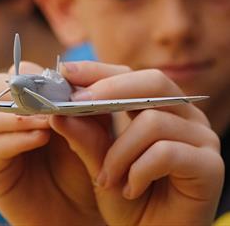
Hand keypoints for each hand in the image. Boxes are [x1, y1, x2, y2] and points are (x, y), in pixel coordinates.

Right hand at [0, 61, 128, 224]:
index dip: (41, 75)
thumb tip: (66, 83)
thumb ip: (84, 109)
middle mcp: (5, 120)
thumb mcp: (94, 133)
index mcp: (27, 105)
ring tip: (49, 123)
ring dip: (20, 114)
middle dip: (22, 89)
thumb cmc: (87, 170)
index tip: (66, 83)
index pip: (21, 73)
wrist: (80, 215)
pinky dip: (16, 138)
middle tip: (50, 100)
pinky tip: (41, 139)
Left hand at [52, 62, 223, 224]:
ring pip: (152, 122)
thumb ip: (85, 137)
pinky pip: (166, 153)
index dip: (98, 70)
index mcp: (160, 108)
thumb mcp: (100, 164)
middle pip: (153, 83)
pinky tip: (130, 189)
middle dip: (108, 90)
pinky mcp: (210, 165)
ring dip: (119, 153)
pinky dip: (138, 171)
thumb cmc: (128, 198)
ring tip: (106, 179)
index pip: (130, 76)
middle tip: (75, 104)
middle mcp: (185, 116)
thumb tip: (59, 112)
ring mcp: (202, 138)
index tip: (65, 71)